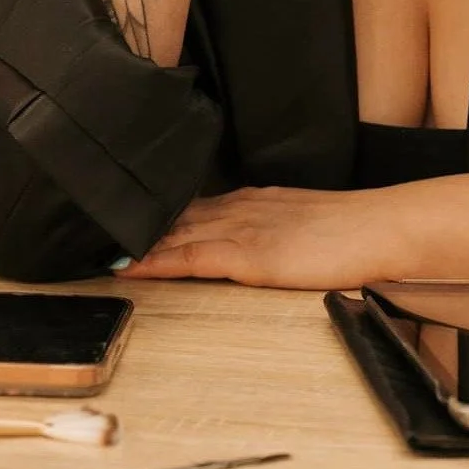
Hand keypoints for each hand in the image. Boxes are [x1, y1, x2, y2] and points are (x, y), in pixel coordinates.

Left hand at [113, 186, 402, 289]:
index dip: (154, 216)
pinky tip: (130, 266)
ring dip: (134, 242)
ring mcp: (242, 229)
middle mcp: (240, 208)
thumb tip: (261, 247)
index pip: (192, 208)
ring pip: (174, 233)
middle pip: (174, 216)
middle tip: (88, 231)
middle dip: (133, 224)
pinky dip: (156, 261)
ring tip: (93, 249)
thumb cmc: (355, 232)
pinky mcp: (249, 254)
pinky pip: (191, 257)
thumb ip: (276, 230)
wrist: (380, 228)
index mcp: (255, 201)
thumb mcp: (306, 223)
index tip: (120, 221)